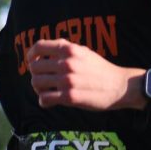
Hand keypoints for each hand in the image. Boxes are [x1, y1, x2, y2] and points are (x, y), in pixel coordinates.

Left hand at [26, 39, 141, 110]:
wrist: (119, 85)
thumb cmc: (100, 69)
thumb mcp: (84, 51)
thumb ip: (66, 49)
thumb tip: (46, 51)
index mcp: (69, 49)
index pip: (39, 47)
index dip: (31, 55)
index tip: (31, 61)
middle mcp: (66, 63)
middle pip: (34, 67)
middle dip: (35, 74)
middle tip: (42, 80)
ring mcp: (67, 80)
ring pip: (37, 83)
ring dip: (38, 89)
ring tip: (45, 91)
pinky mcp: (69, 97)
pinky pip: (45, 99)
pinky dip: (43, 102)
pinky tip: (48, 102)